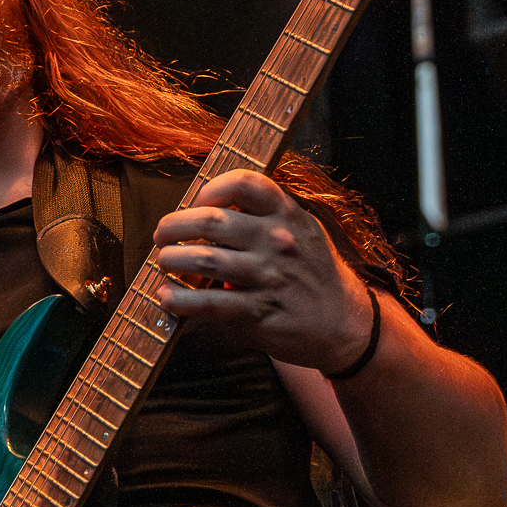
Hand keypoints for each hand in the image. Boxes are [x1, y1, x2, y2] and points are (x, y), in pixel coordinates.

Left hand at [153, 170, 373, 372]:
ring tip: (163, 263)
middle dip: (175, 225)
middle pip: (213, 222)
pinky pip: (210, 303)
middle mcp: (279, 242)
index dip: (212, 187)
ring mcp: (269, 277)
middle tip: (162, 234)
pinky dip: (181, 300)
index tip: (197, 199)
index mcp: (288, 215)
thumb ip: (264, 215)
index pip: (246, 184)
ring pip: (206, 261)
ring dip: (172, 260)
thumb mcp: (301, 230)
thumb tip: (205, 208)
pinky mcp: (260, 312)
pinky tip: (167, 296)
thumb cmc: (311, 272)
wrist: (344, 322)